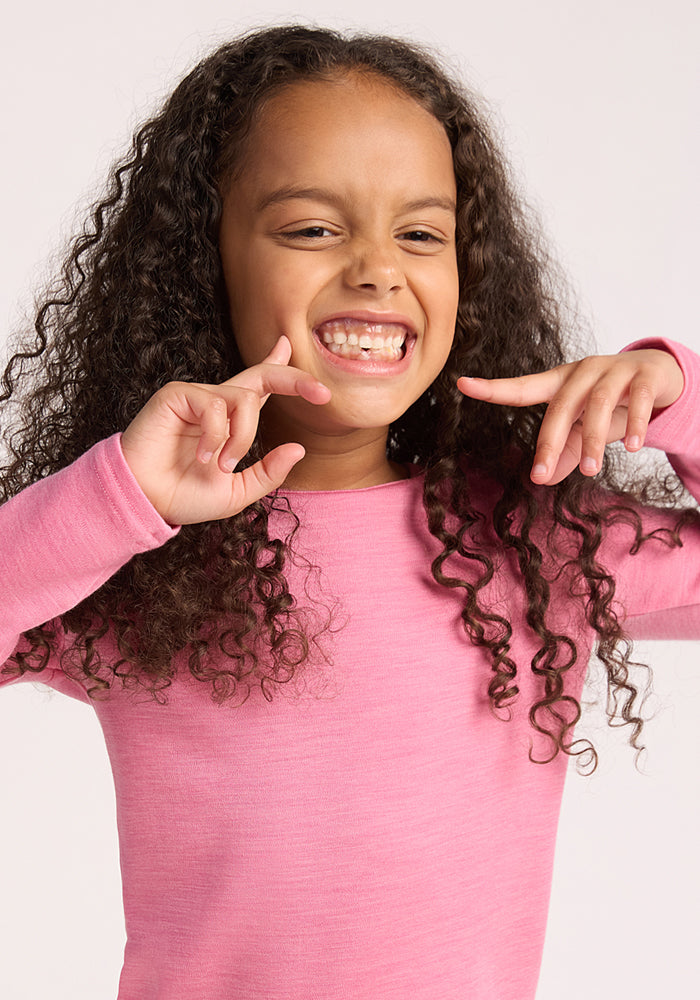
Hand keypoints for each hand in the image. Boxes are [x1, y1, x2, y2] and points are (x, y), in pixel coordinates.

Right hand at [120, 336, 330, 523]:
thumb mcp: (237, 492)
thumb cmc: (184, 496)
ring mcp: (197, 396)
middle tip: (321, 393)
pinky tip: (201, 456)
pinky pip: (216, 406)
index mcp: (231, 421)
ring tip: (220, 465)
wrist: (146, 501)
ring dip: (242, 438)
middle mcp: (217, 403)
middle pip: (263, 376)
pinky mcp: (177, 394)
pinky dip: (216, 436)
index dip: (279, 365)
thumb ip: (269, 472)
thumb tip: (299, 448)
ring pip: (245, 400)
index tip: (291, 347)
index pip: (260, 386)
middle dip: (295, 379)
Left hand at [456, 349, 683, 484]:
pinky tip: (632, 447)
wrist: (660, 374)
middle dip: (550, 442)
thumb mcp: (585, 427)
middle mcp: (583, 372)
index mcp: (561, 382)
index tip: (462, 384)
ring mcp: (614, 370)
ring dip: (592, 440)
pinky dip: (634, 424)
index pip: (523, 387)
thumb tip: (542, 480)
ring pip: (597, 404)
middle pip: (560, 406)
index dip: (494, 388)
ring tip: (591, 470)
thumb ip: (565, 451)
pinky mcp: (645, 375)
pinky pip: (638, 399)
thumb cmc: (612, 402)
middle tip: (541, 475)